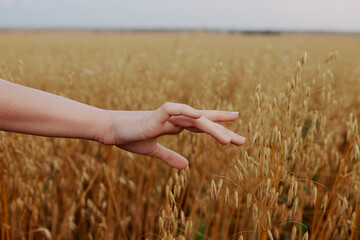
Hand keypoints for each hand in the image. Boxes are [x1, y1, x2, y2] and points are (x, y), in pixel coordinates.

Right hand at [100, 102, 244, 168]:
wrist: (111, 130)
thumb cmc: (130, 137)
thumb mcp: (153, 151)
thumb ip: (170, 156)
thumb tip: (187, 166)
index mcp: (175, 126)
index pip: (202, 125)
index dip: (218, 128)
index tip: (234, 134)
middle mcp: (175, 119)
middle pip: (204, 122)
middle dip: (223, 130)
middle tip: (242, 141)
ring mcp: (166, 116)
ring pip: (194, 118)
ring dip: (212, 127)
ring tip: (228, 141)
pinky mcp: (155, 115)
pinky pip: (174, 110)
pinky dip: (187, 111)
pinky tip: (200, 116)